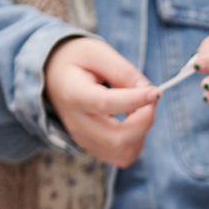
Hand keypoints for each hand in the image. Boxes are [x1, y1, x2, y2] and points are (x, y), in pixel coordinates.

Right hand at [45, 37, 158, 167]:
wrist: (53, 76)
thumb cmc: (76, 61)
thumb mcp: (97, 52)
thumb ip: (123, 70)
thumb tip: (149, 92)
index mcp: (74, 94)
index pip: (105, 104)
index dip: (134, 101)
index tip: (155, 92)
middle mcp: (76, 123)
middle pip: (117, 138)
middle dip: (144, 120)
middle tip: (149, 98)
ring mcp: (83, 139)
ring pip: (123, 153)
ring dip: (142, 133)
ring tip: (139, 109)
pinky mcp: (92, 147)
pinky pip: (122, 156)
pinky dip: (136, 142)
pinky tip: (132, 122)